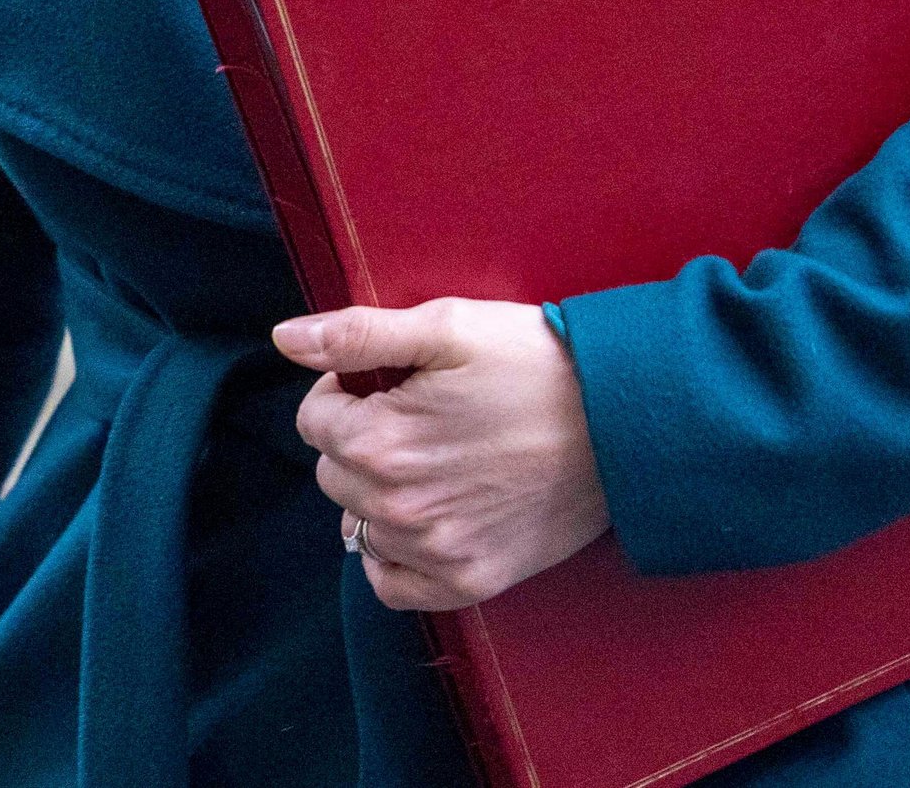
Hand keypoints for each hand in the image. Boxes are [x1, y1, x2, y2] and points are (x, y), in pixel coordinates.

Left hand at [277, 298, 611, 611]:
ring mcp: (433, 552)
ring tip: (435, 458)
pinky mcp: (469, 581)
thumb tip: (285, 338)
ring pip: (361, 522)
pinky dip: (394, 555)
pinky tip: (426, 516)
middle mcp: (397, 508)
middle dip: (360, 439)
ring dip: (378, 492)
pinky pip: (391, 584)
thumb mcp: (447, 326)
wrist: (624, 422)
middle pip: (333, 471)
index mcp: (380, 442)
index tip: (388, 381)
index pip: (314, 419)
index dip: (346, 391)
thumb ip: (356, 334)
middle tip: (418, 414)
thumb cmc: (537, 364)